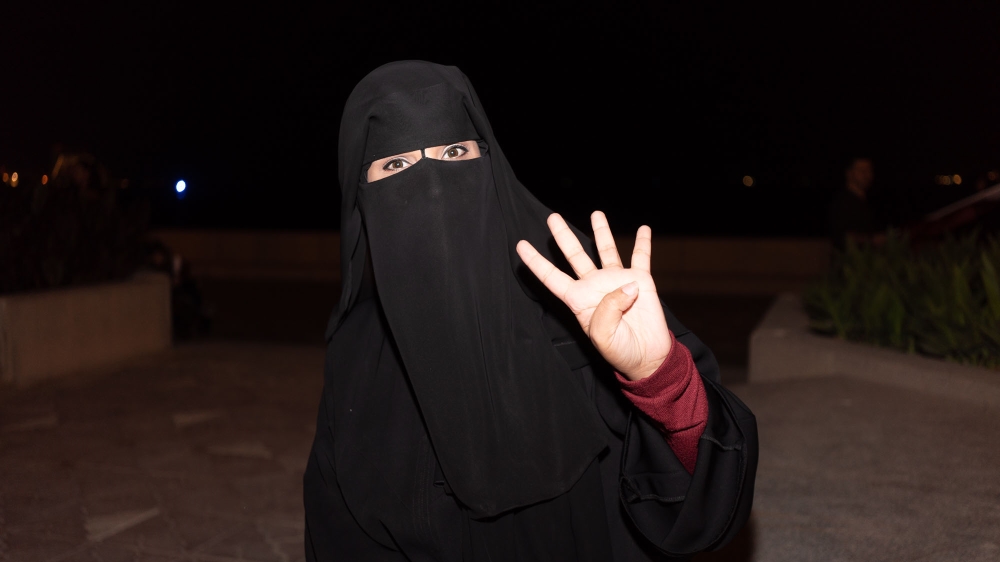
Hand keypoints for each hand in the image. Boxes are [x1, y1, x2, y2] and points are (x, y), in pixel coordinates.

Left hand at [516, 211, 670, 380]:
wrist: (648, 356)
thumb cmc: (620, 350)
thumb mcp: (603, 335)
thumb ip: (609, 308)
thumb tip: (628, 284)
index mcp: (579, 300)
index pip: (552, 277)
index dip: (536, 262)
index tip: (520, 245)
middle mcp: (595, 286)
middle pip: (575, 256)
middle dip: (563, 236)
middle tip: (552, 217)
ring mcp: (617, 281)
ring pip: (605, 250)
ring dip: (600, 231)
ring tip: (596, 213)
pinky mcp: (641, 281)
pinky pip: (641, 257)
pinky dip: (643, 242)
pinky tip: (644, 228)